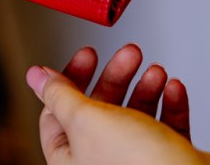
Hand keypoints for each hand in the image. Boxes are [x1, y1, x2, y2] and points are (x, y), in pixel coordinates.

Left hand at [26, 44, 209, 164]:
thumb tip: (36, 76)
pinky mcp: (166, 160)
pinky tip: (173, 88)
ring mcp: (134, 162)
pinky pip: (166, 127)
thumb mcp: (86, 120)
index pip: (57, 113)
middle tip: (129, 55)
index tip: (88, 55)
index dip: (70, 79)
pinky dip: (170, 104)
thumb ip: (60, 95)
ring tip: (157, 72)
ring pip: (134, 115)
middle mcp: (99, 162)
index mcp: (69, 159)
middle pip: (99, 109)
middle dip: (116, 77)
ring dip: (145, 87)